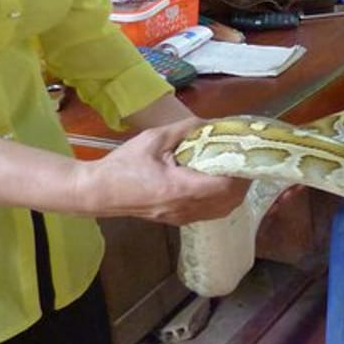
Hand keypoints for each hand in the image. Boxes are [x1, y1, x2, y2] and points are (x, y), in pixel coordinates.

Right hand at [74, 118, 248, 225]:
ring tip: (235, 171)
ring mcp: (181, 218)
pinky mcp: (176, 220)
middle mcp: (184, 208)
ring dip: (234, 193)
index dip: (240, 173)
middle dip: (242, 183)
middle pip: (229, 202)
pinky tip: (217, 183)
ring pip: (222, 211)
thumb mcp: (154, 139)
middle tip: (245, 162)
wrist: (97, 192)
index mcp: (179, 188)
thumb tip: (211, 122)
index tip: (246, 156)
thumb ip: (185, 129)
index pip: (224, 186)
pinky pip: (209, 214)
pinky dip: (221, 200)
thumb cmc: (122, 165)